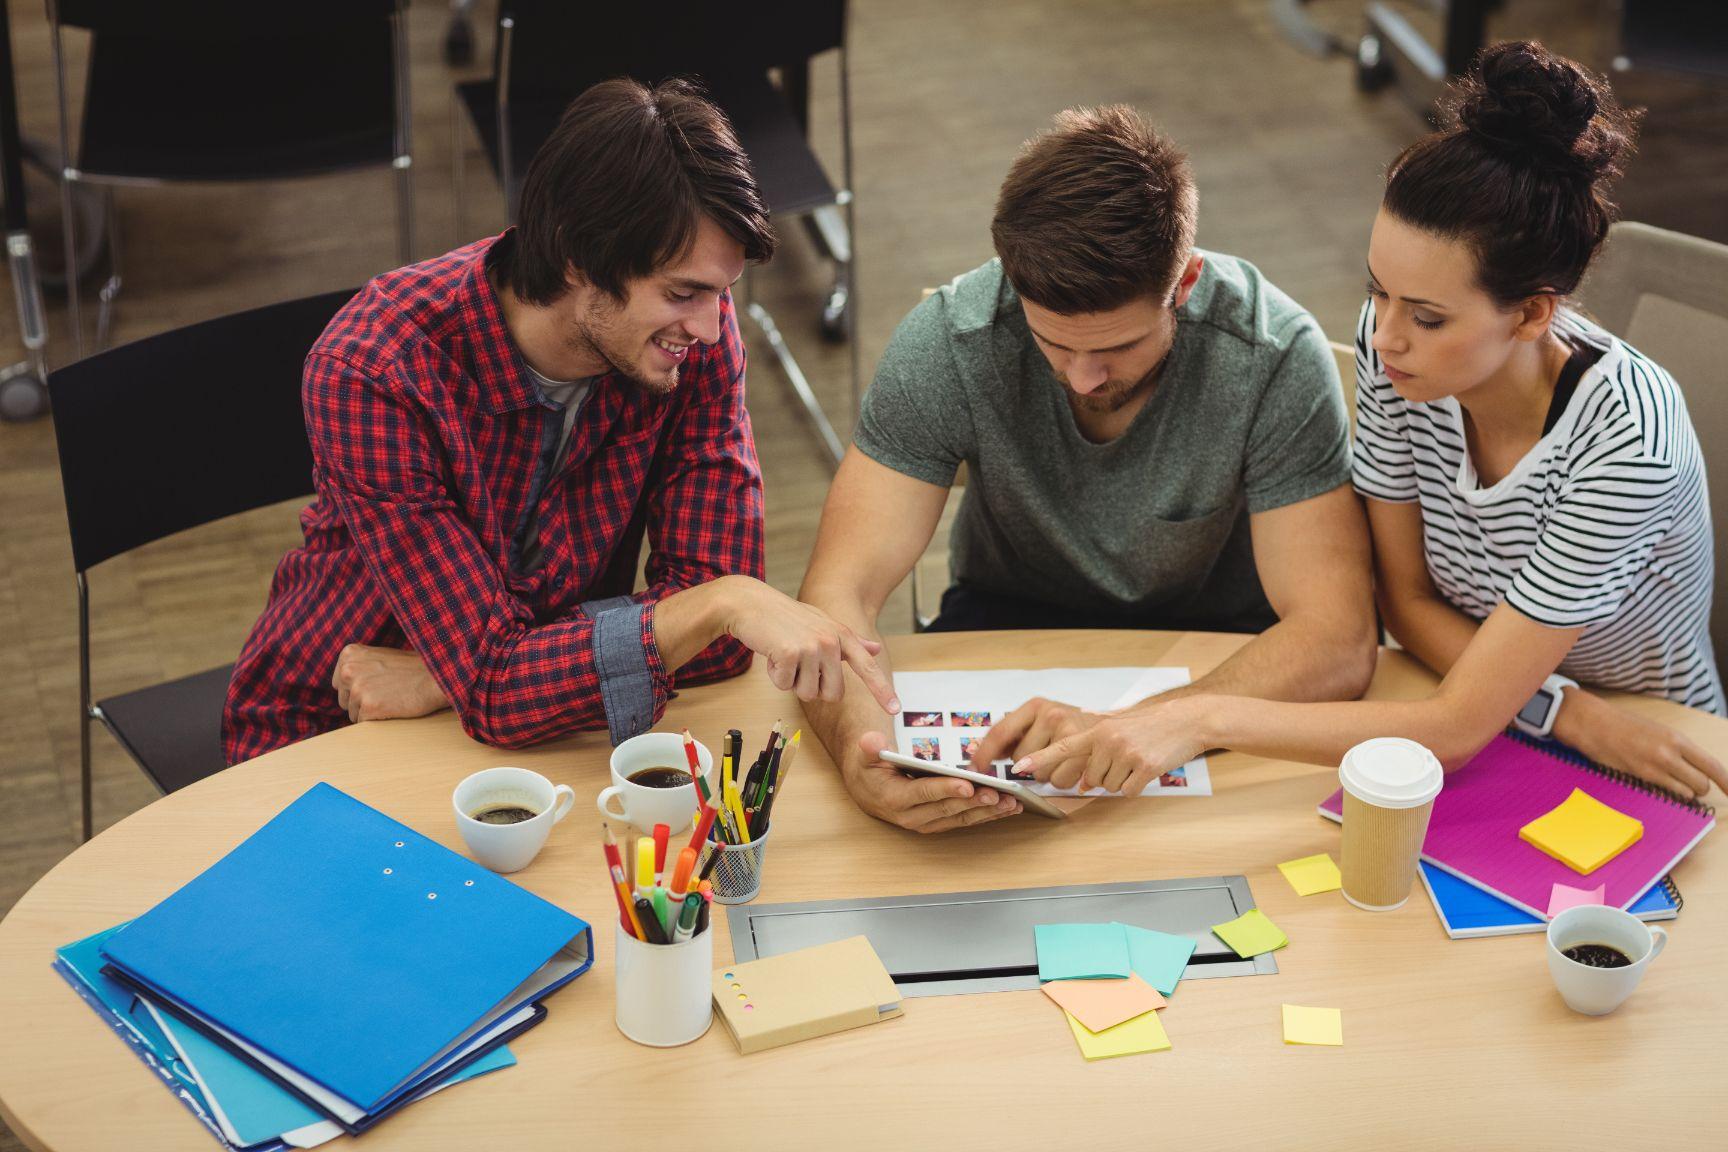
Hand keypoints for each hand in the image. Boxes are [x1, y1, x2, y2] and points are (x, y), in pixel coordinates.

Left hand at [332, 644, 451, 723]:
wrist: (438, 677)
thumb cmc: (414, 668)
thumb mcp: (380, 657)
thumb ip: (360, 665)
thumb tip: (344, 682)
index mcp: (350, 654)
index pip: (340, 683)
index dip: (358, 689)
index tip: (377, 686)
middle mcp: (349, 670)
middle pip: (344, 700)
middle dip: (362, 702)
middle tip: (387, 694)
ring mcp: (357, 688)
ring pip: (353, 713)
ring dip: (370, 712)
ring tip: (392, 699)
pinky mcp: (368, 706)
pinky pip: (363, 723)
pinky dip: (377, 720)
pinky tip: (394, 708)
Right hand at [720, 577, 899, 710]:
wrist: (752, 603)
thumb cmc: (786, 616)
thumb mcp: (822, 623)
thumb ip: (849, 640)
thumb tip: (875, 649)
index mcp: (842, 635)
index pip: (867, 667)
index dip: (881, 690)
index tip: (895, 710)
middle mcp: (831, 641)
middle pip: (832, 694)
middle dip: (812, 688)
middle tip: (799, 666)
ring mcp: (812, 647)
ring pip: (807, 694)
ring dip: (791, 682)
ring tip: (785, 656)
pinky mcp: (790, 653)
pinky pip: (785, 686)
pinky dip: (776, 676)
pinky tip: (773, 654)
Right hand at [842, 731, 1019, 833]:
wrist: (867, 791)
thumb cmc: (870, 770)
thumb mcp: (865, 755)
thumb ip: (869, 747)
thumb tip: (871, 740)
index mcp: (895, 799)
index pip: (925, 793)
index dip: (946, 789)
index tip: (967, 784)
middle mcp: (912, 817)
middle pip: (949, 808)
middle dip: (975, 801)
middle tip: (999, 793)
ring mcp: (927, 823)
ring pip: (961, 818)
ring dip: (987, 812)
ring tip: (1011, 802)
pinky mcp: (939, 824)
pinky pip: (965, 820)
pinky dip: (987, 815)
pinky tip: (1007, 808)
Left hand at [968, 697, 1102, 778]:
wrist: (1111, 725)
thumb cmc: (1069, 724)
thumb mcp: (1039, 719)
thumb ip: (1011, 734)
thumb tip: (975, 753)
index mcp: (1036, 706)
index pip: (1000, 732)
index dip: (984, 754)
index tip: (973, 769)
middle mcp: (1052, 715)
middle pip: (1020, 759)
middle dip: (1028, 764)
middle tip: (1045, 753)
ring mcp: (1071, 732)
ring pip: (1040, 775)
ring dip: (1047, 774)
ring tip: (1062, 759)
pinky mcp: (1087, 752)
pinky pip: (1060, 782)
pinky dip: (1064, 780)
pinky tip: (1073, 767)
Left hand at [1012, 697, 1210, 795]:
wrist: (1186, 720)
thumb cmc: (1150, 726)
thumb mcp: (1117, 729)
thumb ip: (1094, 751)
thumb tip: (1080, 784)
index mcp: (1097, 730)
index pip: (1062, 747)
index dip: (1040, 759)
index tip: (1019, 768)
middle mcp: (1108, 740)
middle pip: (1088, 779)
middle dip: (1102, 777)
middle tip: (1122, 760)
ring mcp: (1127, 754)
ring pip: (1108, 787)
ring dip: (1120, 781)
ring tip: (1135, 759)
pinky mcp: (1145, 767)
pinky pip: (1128, 791)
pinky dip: (1135, 786)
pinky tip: (1145, 769)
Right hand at [1556, 691, 1727, 799]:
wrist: (1593, 724)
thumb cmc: (1623, 726)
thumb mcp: (1658, 732)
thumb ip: (1678, 748)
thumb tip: (1694, 767)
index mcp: (1677, 739)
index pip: (1713, 766)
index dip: (1727, 783)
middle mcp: (1670, 753)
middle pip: (1702, 784)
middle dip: (1699, 787)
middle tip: (1686, 782)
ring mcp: (1655, 767)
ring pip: (1687, 792)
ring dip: (1683, 792)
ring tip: (1668, 781)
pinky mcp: (1640, 777)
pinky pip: (1667, 794)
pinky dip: (1668, 794)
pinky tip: (1657, 784)